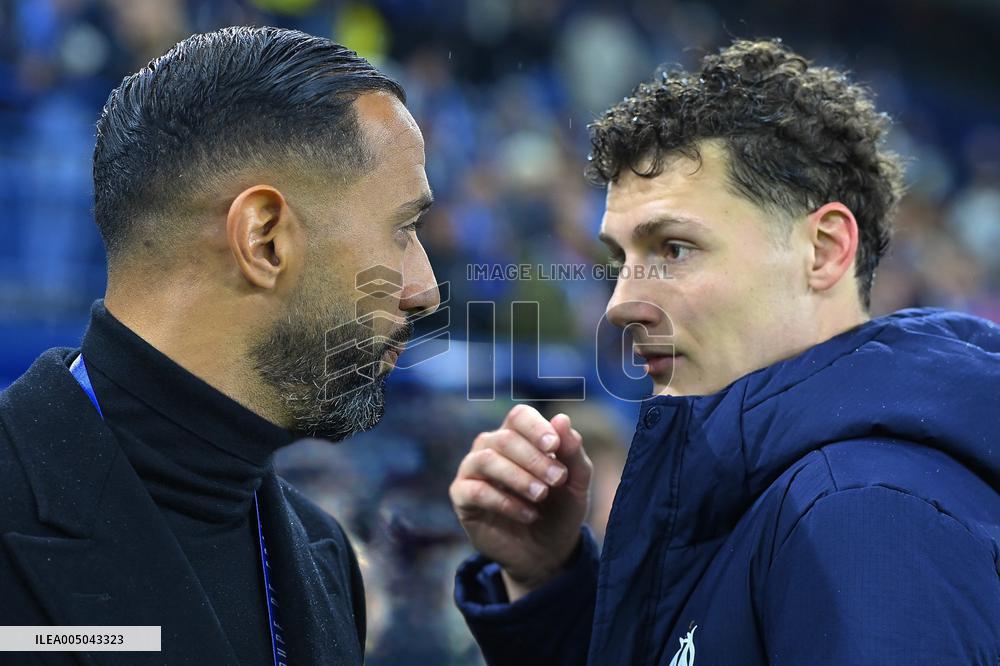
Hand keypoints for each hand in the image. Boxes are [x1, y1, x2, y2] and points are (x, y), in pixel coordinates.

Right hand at [450, 405, 591, 600]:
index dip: (535, 427)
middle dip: (534, 458)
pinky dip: (504, 502)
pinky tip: (528, 515)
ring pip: (486, 459)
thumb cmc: (560, 509)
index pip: (519, 416)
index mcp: (518, 436)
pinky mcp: (462, 497)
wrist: (546, 552)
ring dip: (517, 477)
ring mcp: (473, 470)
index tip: (554, 446)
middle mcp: (490, 447)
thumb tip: (562, 419)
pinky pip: (475, 490)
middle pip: (504, 438)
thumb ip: (572, 452)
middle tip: (557, 480)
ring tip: (541, 496)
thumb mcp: (576, 483)